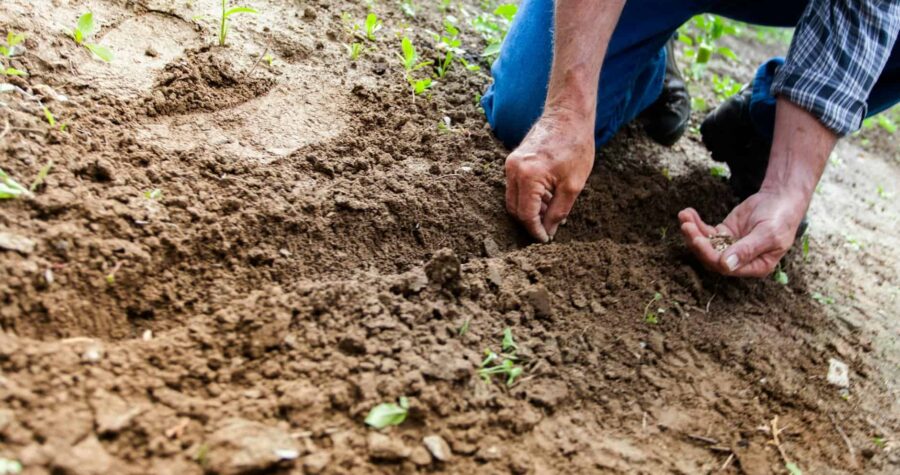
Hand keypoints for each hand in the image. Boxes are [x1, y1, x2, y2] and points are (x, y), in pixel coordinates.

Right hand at [505, 110, 594, 241]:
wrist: (568, 115)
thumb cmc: (575, 146)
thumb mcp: (573, 185)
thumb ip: (558, 211)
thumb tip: (548, 231)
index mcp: (528, 176)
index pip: (526, 214)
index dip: (535, 231)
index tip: (546, 240)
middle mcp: (513, 170)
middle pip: (515, 209)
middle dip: (530, 222)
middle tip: (548, 230)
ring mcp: (511, 164)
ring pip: (513, 199)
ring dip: (530, 210)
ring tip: (551, 212)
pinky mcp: (513, 160)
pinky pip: (516, 187)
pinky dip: (528, 197)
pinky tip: (547, 198)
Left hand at [678, 188, 808, 276]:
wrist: (781, 198)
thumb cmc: (780, 218)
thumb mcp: (768, 234)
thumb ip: (747, 250)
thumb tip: (726, 266)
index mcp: (754, 266)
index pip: (726, 267)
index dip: (709, 255)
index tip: (698, 240)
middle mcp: (740, 260)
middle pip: (711, 257)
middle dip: (696, 242)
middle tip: (686, 226)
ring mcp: (730, 246)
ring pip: (706, 244)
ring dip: (692, 232)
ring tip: (684, 216)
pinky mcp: (724, 233)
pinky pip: (706, 232)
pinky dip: (696, 223)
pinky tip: (687, 213)